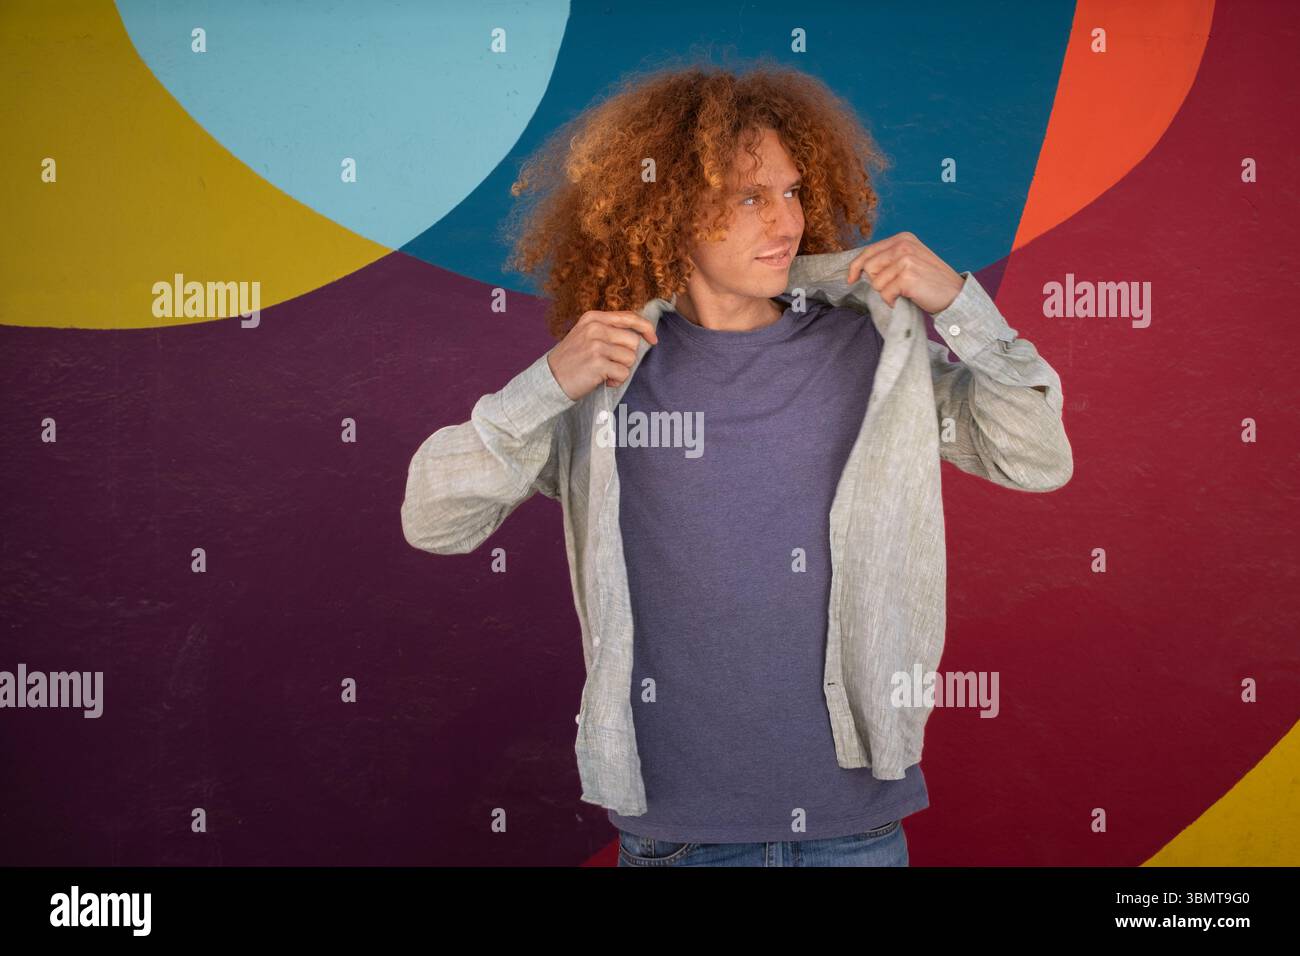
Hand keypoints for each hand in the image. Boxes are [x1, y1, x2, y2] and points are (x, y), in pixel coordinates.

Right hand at [547, 309, 658, 400]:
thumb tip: (640, 334)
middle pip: (633, 341)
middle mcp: (595, 328)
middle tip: (610, 364)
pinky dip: (616, 381)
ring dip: (621, 370)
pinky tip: (603, 381)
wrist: (550, 379)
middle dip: (626, 356)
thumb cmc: (572, 360)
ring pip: (630, 358)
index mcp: (593, 317)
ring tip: (604, 373)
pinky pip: (623, 373)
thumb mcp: (586, 335)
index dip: (646, 328)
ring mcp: (596, 345)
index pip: (629, 317)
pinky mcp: (598, 363)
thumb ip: (608, 330)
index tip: (653, 339)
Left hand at [845, 232, 964, 313]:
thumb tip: (860, 269)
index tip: (850, 279)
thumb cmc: (930, 281)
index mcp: (903, 238)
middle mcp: (903, 245)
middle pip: (869, 268)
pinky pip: (885, 294)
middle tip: (896, 288)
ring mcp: (906, 259)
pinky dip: (893, 302)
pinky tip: (908, 299)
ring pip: (876, 283)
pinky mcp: (907, 276)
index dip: (855, 267)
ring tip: (905, 293)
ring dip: (887, 294)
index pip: (868, 252)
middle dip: (877, 282)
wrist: (955, 295)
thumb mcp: (910, 260)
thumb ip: (889, 259)